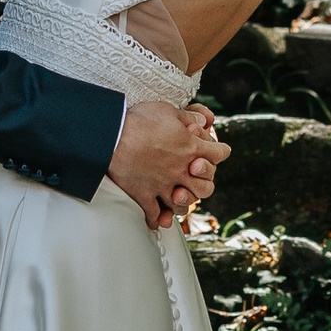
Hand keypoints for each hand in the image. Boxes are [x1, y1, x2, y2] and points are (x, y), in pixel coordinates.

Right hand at [110, 99, 225, 232]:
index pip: (219, 153)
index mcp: (190, 148)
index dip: (220, 151)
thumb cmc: (138, 120)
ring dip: (183, 203)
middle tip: (196, 178)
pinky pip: (154, 213)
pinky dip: (157, 218)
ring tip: (178, 198)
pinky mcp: (144, 195)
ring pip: (182, 205)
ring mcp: (163, 185)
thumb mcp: (168, 110)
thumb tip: (204, 121)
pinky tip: (158, 219)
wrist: (111, 136)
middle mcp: (181, 170)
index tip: (216, 151)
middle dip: (204, 184)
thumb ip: (189, 117)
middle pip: (206, 188)